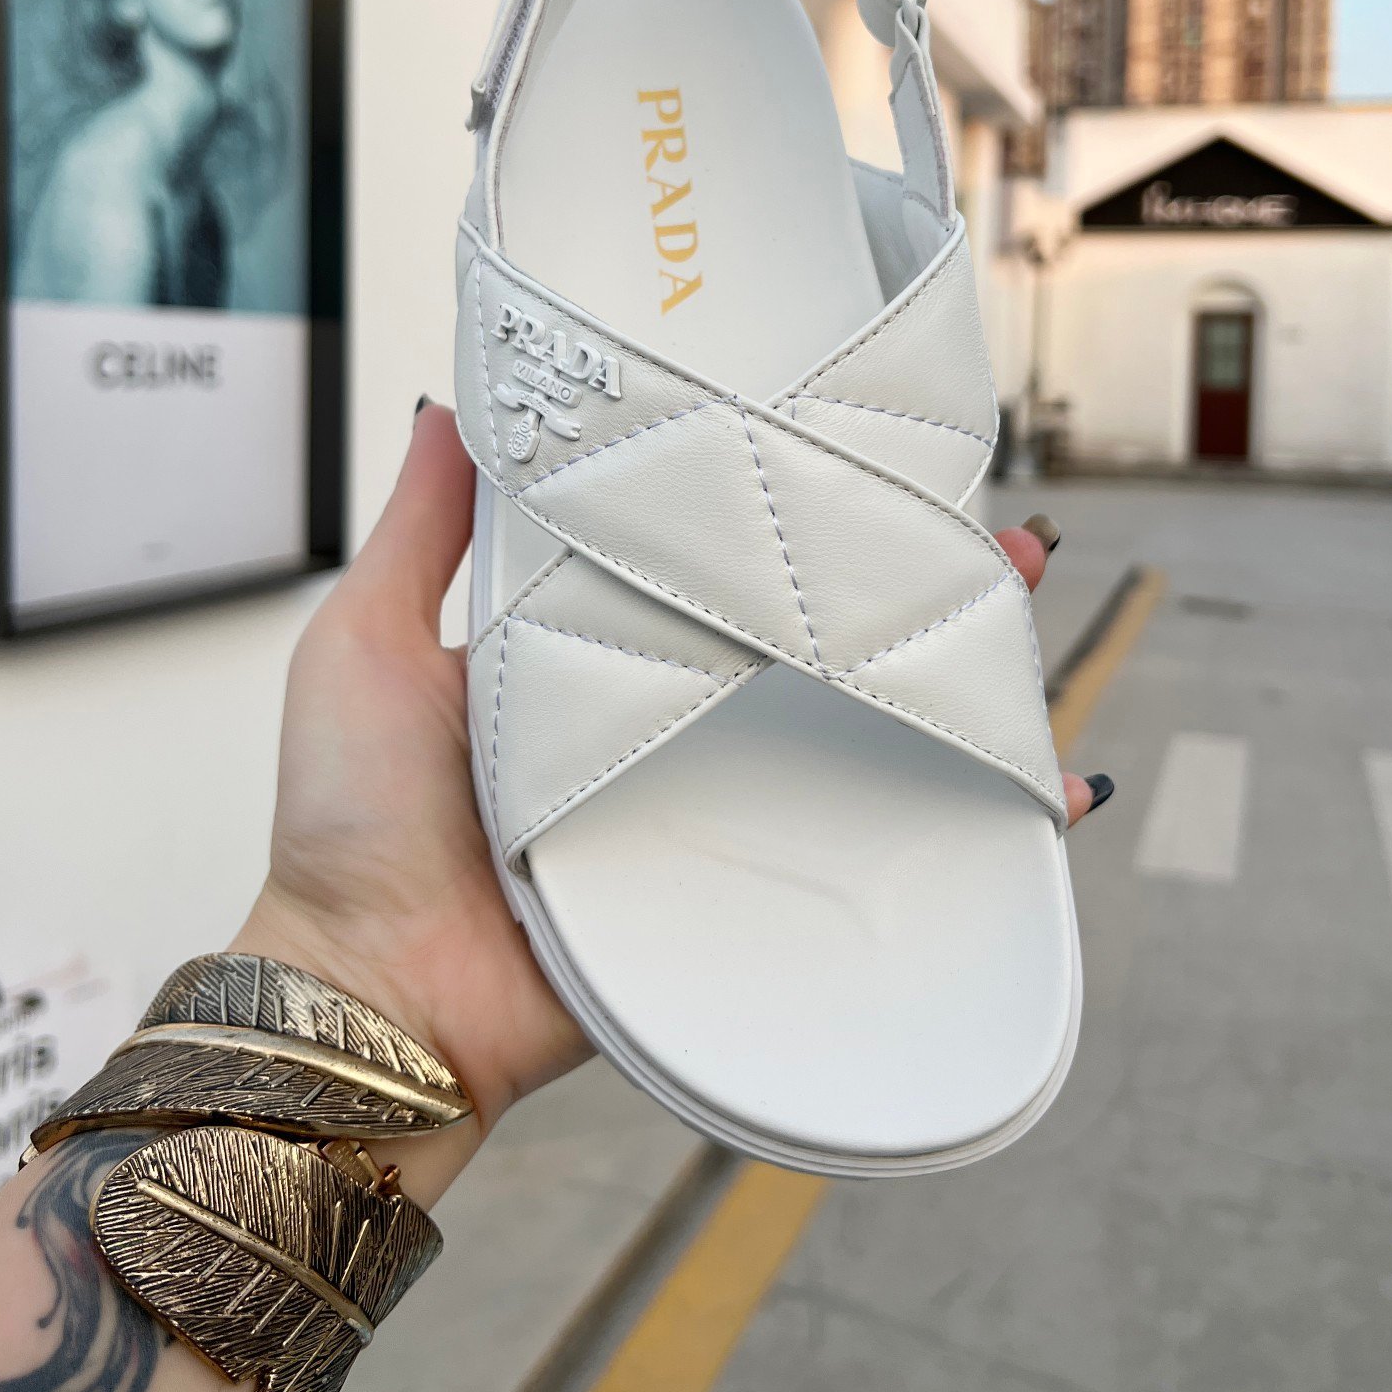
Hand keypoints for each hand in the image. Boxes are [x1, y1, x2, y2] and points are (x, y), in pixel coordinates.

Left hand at [236, 408, 1101, 1184]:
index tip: (852, 449)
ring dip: (946, 678)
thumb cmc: (350, 819)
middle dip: (901, 581)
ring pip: (850, 727)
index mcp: (587, 643)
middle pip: (804, 635)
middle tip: (988, 536)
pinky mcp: (729, 881)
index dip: (785, 505)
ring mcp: (702, 800)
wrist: (367, 988)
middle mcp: (659, 714)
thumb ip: (421, 531)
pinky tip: (1041, 795)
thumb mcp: (367, 642)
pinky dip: (956, 825)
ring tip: (1018, 619)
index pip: (710, 556)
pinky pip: (855, 846)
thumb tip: (451, 404)